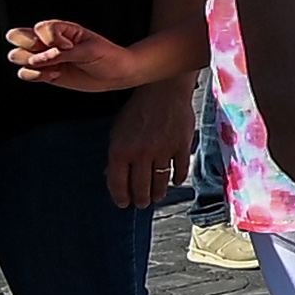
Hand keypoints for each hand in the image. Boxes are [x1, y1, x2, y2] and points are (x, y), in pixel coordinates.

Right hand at [9, 17, 148, 93]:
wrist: (118, 74)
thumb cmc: (108, 56)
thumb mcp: (90, 50)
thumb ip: (65, 53)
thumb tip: (43, 56)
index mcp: (60, 30)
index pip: (39, 28)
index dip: (50, 38)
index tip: (68, 46)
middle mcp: (48, 42)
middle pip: (17, 37)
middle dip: (29, 47)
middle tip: (50, 56)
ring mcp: (45, 58)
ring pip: (17, 56)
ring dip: (31, 63)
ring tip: (54, 67)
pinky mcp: (45, 73)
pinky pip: (25, 73)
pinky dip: (35, 76)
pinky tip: (53, 74)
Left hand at [100, 81, 193, 210]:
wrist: (163, 91)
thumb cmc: (138, 109)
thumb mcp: (118, 130)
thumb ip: (117, 153)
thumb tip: (113, 174)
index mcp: (120, 149)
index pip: (118, 181)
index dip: (120, 196)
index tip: (123, 204)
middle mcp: (141, 153)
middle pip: (140, 185)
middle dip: (140, 198)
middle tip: (142, 204)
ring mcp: (163, 151)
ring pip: (160, 181)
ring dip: (158, 192)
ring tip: (157, 197)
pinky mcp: (181, 146)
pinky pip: (180, 169)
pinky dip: (178, 178)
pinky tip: (175, 182)